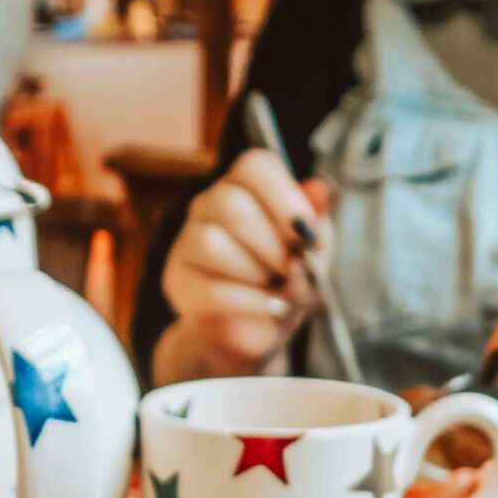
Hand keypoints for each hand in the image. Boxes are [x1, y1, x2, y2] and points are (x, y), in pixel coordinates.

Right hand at [156, 150, 330, 382]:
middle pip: (232, 205)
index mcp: (244, 186)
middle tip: (292, 269)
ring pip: (211, 243)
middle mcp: (209, 205)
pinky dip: (250, 302)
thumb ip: (318, 225)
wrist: (256, 332)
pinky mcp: (178, 281)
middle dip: (273, 244)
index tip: (306, 235)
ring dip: (256, 272)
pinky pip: (209, 289)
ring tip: (276, 289)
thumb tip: (320, 193)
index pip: (255, 166)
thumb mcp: (313, 255)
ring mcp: (187, 241)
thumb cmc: (284, 283)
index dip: (286, 199)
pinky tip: (272, 308)